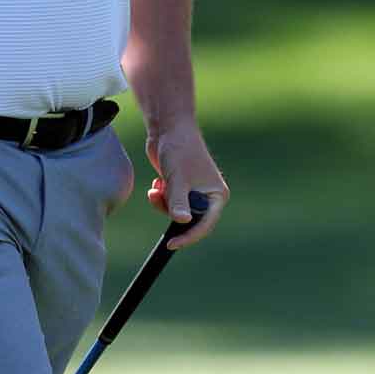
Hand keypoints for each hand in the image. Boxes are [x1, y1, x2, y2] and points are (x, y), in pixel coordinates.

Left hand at [144, 121, 227, 249]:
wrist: (168, 129)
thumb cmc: (179, 150)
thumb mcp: (178, 179)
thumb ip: (179, 201)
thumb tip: (181, 222)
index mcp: (216, 195)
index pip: (205, 224)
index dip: (189, 236)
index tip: (171, 244)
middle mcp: (208, 196)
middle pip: (189, 221)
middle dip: (171, 212)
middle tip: (159, 200)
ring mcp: (194, 193)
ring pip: (176, 213)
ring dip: (163, 204)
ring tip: (157, 187)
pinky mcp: (181, 189)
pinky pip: (169, 204)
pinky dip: (160, 197)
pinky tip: (158, 182)